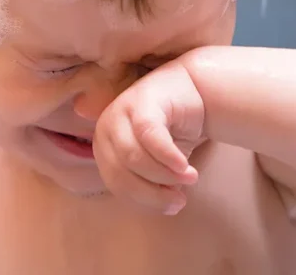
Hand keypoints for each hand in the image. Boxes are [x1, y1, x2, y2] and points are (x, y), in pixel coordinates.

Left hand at [93, 62, 204, 214]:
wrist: (192, 88)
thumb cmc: (172, 129)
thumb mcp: (156, 160)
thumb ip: (151, 181)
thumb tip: (165, 208)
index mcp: (103, 145)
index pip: (115, 183)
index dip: (143, 200)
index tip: (172, 207)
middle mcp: (105, 127)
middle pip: (120, 174)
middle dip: (152, 193)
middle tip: (180, 200)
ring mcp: (120, 111)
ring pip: (133, 158)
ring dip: (164, 176)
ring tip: (190, 178)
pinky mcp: (142, 102)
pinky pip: (150, 137)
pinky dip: (168, 157)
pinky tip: (186, 167)